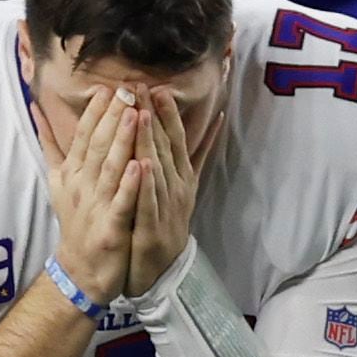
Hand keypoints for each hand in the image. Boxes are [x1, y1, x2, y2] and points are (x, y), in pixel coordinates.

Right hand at [42, 80, 142, 306]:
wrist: (80, 270)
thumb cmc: (76, 220)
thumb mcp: (57, 180)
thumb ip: (50, 144)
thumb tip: (35, 108)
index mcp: (72, 172)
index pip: (83, 135)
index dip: (95, 111)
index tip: (108, 87)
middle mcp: (81, 186)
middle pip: (97, 146)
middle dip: (112, 117)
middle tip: (127, 90)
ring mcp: (95, 207)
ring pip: (110, 169)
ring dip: (122, 141)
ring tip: (134, 115)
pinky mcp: (110, 229)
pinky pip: (121, 203)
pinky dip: (129, 184)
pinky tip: (140, 165)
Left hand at [126, 78, 204, 294]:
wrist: (160, 270)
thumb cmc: (164, 222)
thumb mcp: (180, 185)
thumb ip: (193, 154)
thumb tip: (215, 120)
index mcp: (180, 175)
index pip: (174, 137)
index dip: (166, 112)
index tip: (156, 86)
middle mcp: (177, 187)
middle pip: (166, 146)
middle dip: (155, 116)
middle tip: (143, 87)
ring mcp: (167, 207)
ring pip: (158, 169)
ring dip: (151, 142)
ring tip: (142, 115)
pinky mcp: (153, 228)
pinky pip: (148, 202)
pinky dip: (146, 183)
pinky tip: (140, 165)